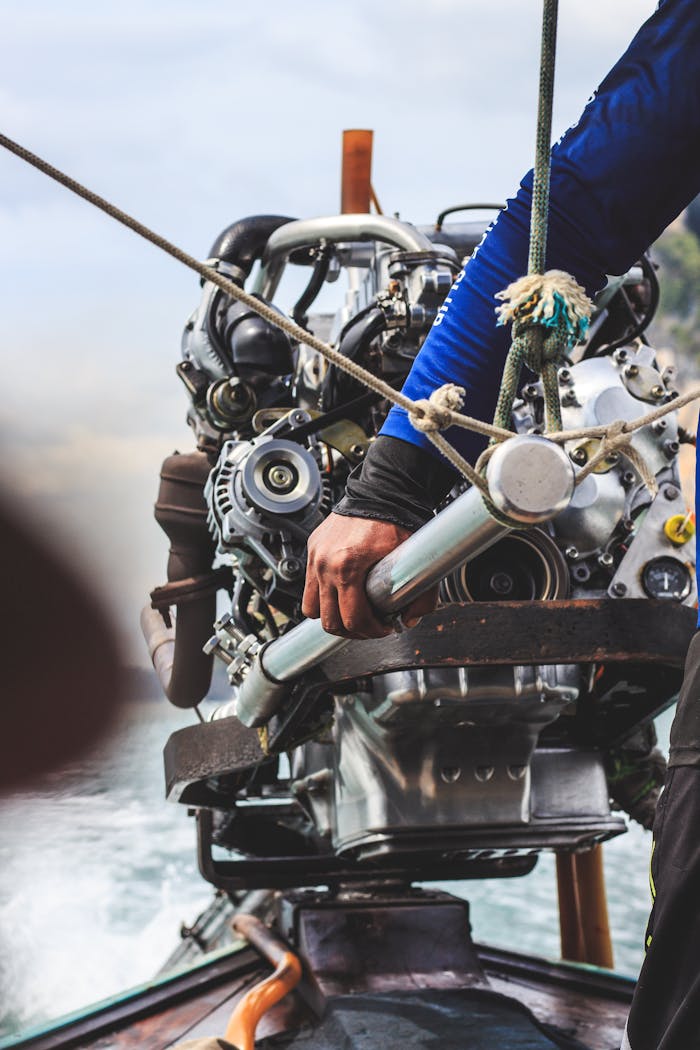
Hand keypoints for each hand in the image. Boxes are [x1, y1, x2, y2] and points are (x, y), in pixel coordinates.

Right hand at [302, 512, 437, 638]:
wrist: (383, 491)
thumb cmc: (397, 521)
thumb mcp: (412, 561)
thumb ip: (420, 596)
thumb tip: (409, 619)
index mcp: (347, 567)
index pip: (352, 619)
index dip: (371, 631)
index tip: (384, 627)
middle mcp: (325, 564)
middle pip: (329, 621)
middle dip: (352, 629)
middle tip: (369, 625)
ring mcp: (315, 556)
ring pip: (312, 608)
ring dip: (332, 615)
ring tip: (352, 612)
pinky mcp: (313, 549)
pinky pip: (310, 586)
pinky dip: (324, 596)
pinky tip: (344, 592)